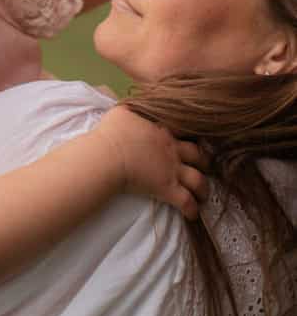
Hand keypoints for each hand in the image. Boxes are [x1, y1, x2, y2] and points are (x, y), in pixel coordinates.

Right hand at [93, 106, 208, 220]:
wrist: (109, 156)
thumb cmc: (113, 132)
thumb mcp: (123, 111)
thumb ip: (134, 106)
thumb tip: (136, 100)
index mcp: (164, 129)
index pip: (186, 130)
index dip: (193, 135)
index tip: (196, 140)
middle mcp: (174, 149)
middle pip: (199, 155)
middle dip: (205, 162)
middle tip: (205, 168)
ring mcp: (173, 170)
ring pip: (199, 180)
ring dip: (203, 188)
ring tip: (203, 195)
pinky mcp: (168, 189)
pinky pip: (186, 202)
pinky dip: (192, 209)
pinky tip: (192, 214)